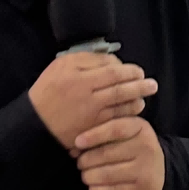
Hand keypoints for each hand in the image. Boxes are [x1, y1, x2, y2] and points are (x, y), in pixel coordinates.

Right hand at [28, 53, 157, 151]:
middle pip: (121, 90)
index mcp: (81, 78)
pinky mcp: (92, 131)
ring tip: (143, 97)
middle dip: (140, 86)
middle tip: (152, 84)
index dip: (129, 71)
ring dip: (136, 101)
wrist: (35, 122)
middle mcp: (88, 97)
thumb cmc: (49, 89)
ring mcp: (91, 116)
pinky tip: (133, 111)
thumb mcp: (62, 65)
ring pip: (121, 108)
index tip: (138, 72)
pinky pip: (115, 123)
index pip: (113, 72)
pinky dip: (127, 116)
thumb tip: (113, 61)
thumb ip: (87, 59)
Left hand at [73, 116, 165, 189]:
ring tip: (85, 175)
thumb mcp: (126, 131)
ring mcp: (146, 171)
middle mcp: (146, 148)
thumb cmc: (133, 146)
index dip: (94, 135)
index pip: (115, 129)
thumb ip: (104, 132)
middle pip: (107, 154)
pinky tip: (93, 187)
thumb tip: (77, 144)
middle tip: (80, 162)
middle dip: (86, 160)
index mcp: (141, 128)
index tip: (77, 142)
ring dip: (89, 176)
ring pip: (106, 175)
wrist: (158, 170)